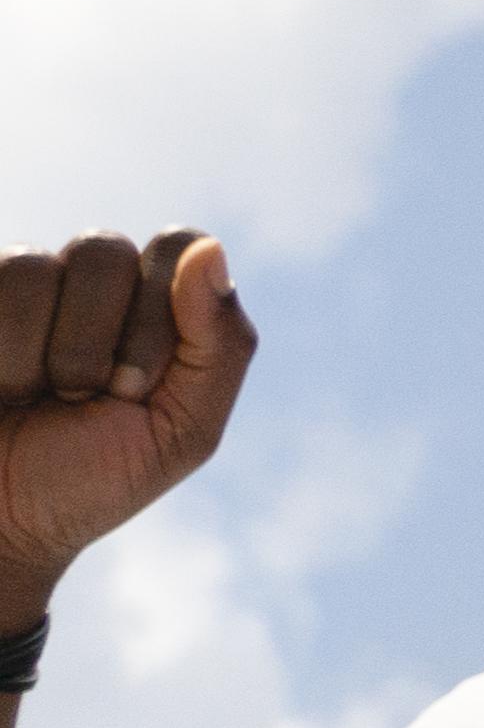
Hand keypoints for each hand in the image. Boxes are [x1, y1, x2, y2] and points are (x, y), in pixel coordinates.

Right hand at [0, 234, 249, 618]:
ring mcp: (22, 290)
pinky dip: (1, 359)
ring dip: (35, 356)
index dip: (158, 314)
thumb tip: (211, 250)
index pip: (177, 245)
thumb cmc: (89, 482)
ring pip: (34, 267)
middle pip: (103, 249)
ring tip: (30, 399)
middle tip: (80, 399)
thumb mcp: (181, 431)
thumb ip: (219, 344)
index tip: (135, 387)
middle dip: (93, 342)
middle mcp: (88, 284)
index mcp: (156, 304)